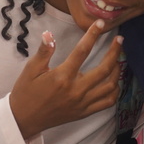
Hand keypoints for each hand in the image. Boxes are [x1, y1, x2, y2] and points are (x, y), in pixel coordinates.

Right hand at [9, 20, 123, 139]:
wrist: (24, 119)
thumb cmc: (26, 92)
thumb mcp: (31, 69)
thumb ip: (43, 51)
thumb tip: (49, 34)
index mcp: (62, 76)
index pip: (82, 51)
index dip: (93, 35)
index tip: (101, 23)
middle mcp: (76, 90)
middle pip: (104, 69)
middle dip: (115, 52)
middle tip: (119, 40)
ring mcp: (82, 103)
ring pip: (110, 86)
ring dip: (118, 71)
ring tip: (119, 59)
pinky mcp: (84, 112)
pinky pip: (107, 102)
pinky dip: (115, 91)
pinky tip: (114, 81)